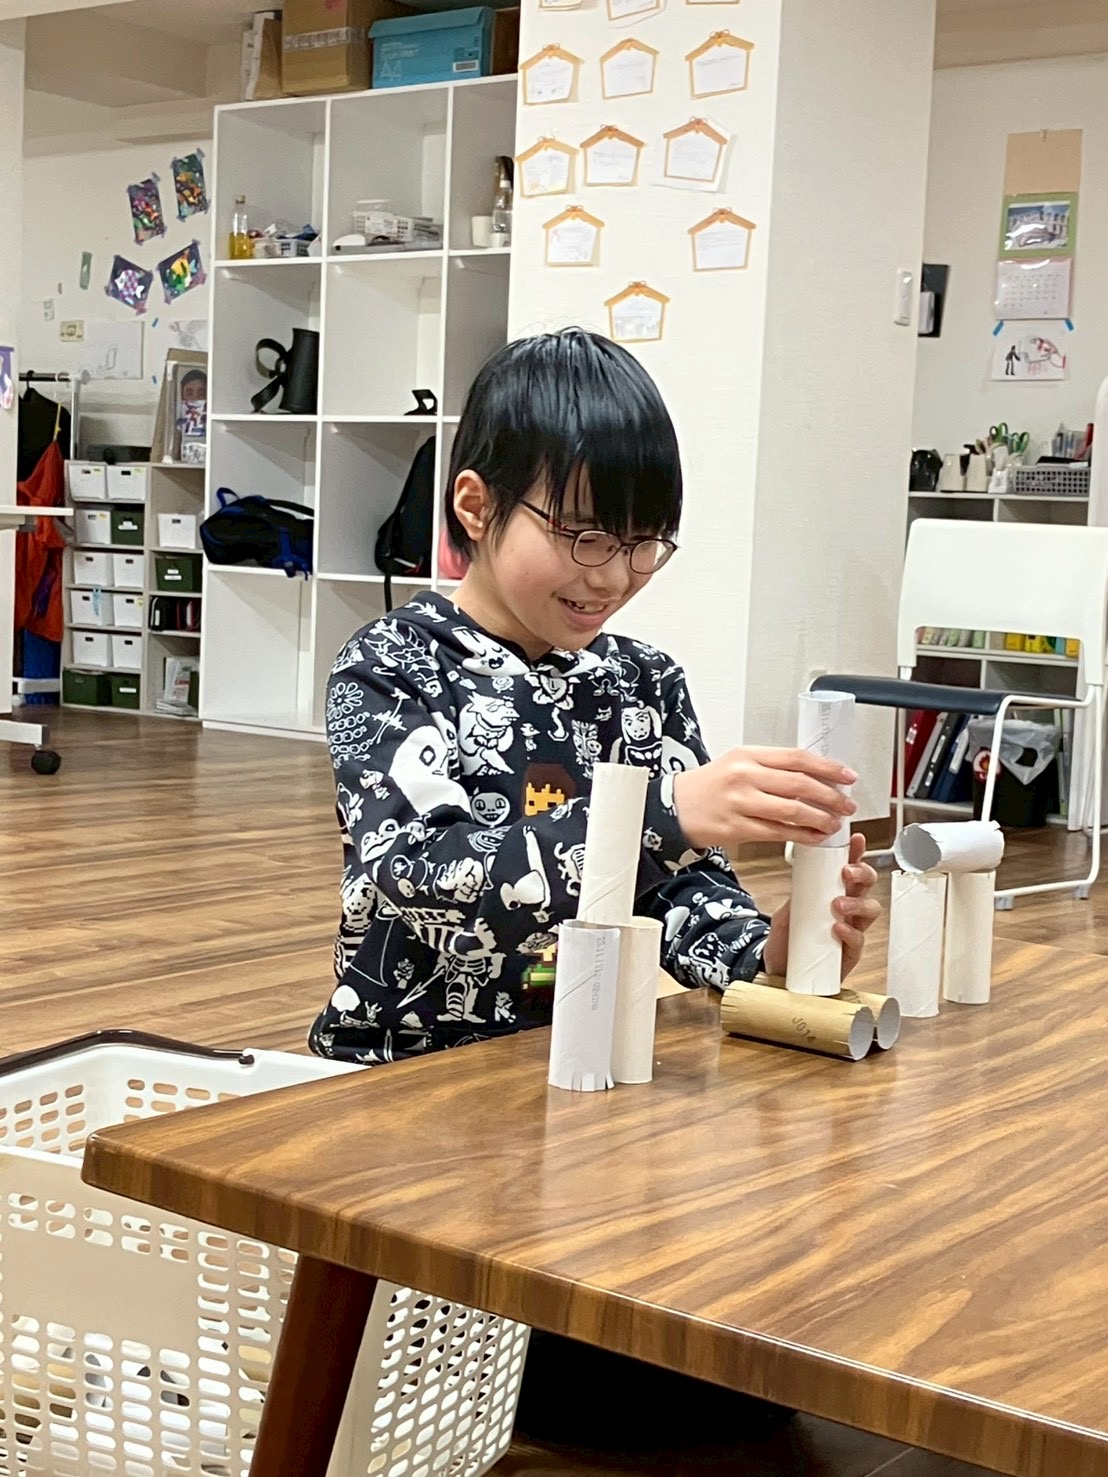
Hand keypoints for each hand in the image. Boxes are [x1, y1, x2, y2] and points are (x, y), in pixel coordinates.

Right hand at [672, 746, 856, 850]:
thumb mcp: (737, 764)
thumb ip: (770, 767)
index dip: (827, 767)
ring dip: (820, 818)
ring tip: (835, 823)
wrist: (673, 808)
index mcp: (748, 755)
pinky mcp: (736, 827)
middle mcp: (744, 776)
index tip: (847, 775)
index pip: (796, 757)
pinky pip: (778, 832)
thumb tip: (812, 775)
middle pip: (799, 783)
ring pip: (792, 810)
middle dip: (830, 795)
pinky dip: (802, 835)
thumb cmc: (708, 786)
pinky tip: (815, 837)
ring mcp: (740, 802)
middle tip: (847, 804)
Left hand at [761, 834, 879, 979]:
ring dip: (857, 903)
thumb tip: (803, 875)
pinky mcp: (849, 953)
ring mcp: (852, 930)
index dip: (856, 854)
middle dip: (862, 874)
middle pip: (868, 885)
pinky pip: (858, 940)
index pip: (850, 869)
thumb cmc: (788, 938)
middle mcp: (848, 909)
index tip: (855, 840)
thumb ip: (797, 896)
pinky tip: (839, 928)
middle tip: (846, 872)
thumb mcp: (788, 911)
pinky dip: (850, 932)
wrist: (778, 969)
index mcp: (834, 893)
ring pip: (871, 910)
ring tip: (839, 904)